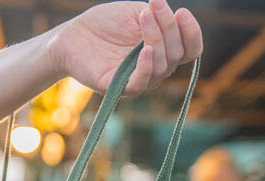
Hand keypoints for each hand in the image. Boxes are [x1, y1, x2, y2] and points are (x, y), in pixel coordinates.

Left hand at [49, 0, 202, 95]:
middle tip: (153, 5)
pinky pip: (140, 84)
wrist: (73, 35)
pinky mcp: (118, 87)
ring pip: (161, 67)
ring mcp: (138, 79)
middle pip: (176, 54)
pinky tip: (145, 50)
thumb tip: (175, 19)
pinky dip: (146, 67)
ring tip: (145, 16)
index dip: (191, 33)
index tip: (181, 12)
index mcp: (163, 51)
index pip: (190, 50)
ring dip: (157, 38)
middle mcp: (155, 68)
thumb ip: (158, 17)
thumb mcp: (136, 13)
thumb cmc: (105, 23)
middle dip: (169, 27)